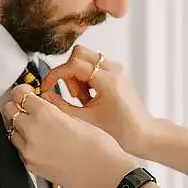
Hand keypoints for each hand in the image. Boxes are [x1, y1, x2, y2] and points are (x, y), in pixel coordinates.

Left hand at [3, 85, 137, 187]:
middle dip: (17, 106)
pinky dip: (25, 143)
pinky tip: (41, 142)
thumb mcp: (77, 118)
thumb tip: (42, 102)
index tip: (27, 91)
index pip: (19, 95)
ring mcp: (29, 152)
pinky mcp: (31, 166)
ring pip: (11, 131)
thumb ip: (54, 109)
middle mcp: (32, 133)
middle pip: (9, 111)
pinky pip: (19, 149)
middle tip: (28, 106)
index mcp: (45, 115)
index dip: (23, 90)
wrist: (104, 174)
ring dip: (20, 125)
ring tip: (37, 126)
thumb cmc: (98, 147)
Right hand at [39, 45, 155, 155]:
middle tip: (75, 95)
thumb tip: (44, 96)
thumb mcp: (86, 118)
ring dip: (78, 76)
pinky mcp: (118, 71)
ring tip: (85, 99)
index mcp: (107, 80)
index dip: (55, 75)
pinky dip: (87, 77)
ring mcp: (117, 68)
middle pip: (79, 54)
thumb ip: (61, 105)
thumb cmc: (120, 129)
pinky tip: (91, 97)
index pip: (73, 65)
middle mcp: (114, 69)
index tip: (46, 86)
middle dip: (69, 73)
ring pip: (86, 58)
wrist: (142, 133)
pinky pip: (95, 65)